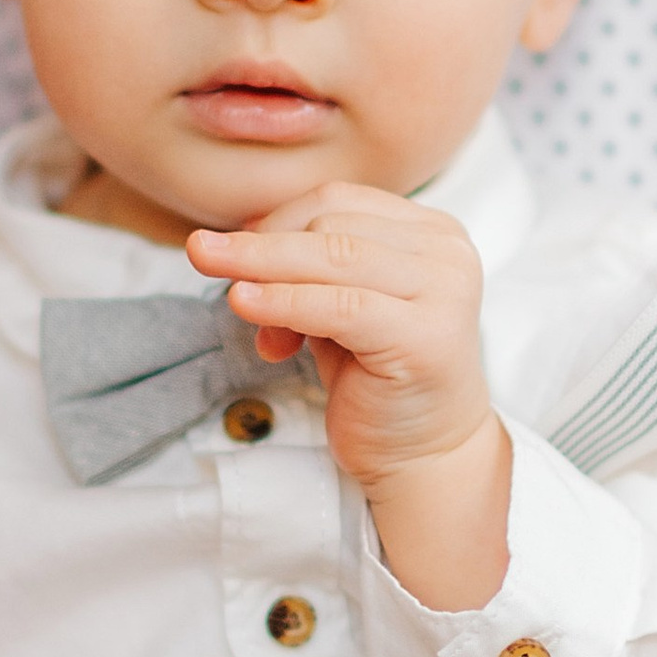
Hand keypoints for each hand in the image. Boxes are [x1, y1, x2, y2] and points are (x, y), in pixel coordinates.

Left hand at [190, 185, 511, 608]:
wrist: (422, 456)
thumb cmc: (378, 379)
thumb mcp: (337, 308)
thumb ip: (304, 270)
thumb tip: (231, 243)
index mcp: (432, 231)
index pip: (339, 200)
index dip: (276, 220)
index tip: (233, 249)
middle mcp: (448, 252)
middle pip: (332, 224)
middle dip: (264, 247)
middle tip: (208, 261)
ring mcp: (444, 292)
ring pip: (332, 256)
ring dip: (263, 265)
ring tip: (219, 280)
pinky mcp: (425, 336)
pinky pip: (338, 306)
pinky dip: (283, 302)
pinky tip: (245, 305)